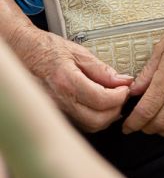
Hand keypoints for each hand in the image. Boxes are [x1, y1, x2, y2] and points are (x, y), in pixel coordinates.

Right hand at [14, 31, 130, 132]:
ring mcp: (55, 110)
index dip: (120, 96)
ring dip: (106, 117)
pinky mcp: (54, 114)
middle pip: (96, 120)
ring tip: (112, 100)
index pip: (101, 100)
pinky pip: (78, 124)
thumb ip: (102, 70)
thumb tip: (123, 81)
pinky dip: (92, 119)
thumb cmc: (48, 51)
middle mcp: (59, 101)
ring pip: (88, 126)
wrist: (24, 55)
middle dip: (115, 109)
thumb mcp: (79, 53)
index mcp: (67, 82)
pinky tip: (97, 106)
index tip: (126, 88)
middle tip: (121, 95)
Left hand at [122, 7, 163, 136]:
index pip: (145, 112)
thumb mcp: (163, 46)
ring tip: (156, 124)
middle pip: (160, 125)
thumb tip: (134, 91)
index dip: (132, 124)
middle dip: (145, 128)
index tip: (126, 127)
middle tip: (140, 124)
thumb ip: (147, 73)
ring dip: (163, 130)